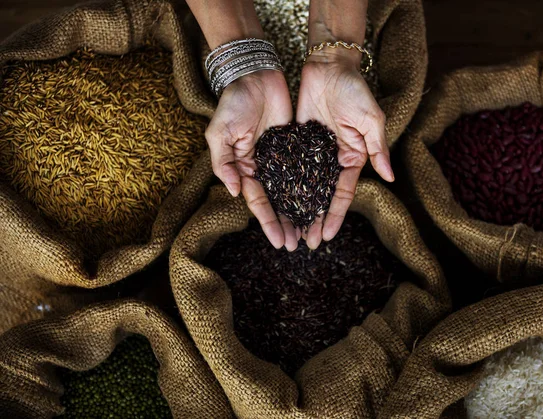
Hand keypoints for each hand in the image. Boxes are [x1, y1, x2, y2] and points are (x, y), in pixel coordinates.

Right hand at [205, 70, 299, 250]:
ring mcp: (281, 157)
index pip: (258, 201)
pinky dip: (313, 187)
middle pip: (277, 202)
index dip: (268, 222)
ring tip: (311, 232)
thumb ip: (225, 163)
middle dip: (286, 224)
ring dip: (301, 212)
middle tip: (298, 245)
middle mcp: (264, 167)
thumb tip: (236, 192)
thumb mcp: (220, 133)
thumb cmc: (233, 103)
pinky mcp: (297, 145)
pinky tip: (322, 203)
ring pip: (293, 190)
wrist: (255, 75)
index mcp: (244, 168)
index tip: (280, 242)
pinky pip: (307, 169)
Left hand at [296, 52, 393, 248]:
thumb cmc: (355, 90)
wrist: (329, 66)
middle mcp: (331, 160)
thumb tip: (390, 177)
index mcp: (352, 158)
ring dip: (298, 209)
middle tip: (305, 243)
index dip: (335, 216)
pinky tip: (275, 203)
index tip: (327, 236)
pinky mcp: (296, 142)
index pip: (342, 193)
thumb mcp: (371, 119)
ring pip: (304, 187)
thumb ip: (378, 148)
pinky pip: (288, 167)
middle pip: (321, 196)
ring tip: (289, 231)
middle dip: (315, 220)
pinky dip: (283, 186)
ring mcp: (312, 153)